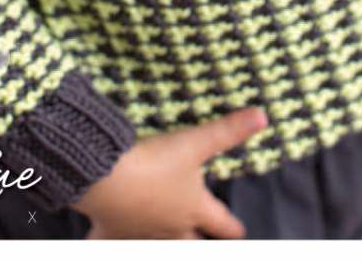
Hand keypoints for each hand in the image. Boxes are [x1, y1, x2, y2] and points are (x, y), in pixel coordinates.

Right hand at [70, 105, 267, 238]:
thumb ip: (228, 131)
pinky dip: (105, 241)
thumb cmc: (155, 162)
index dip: (231, 225)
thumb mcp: (196, 142)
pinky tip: (99, 239)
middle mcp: (170, 225)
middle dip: (195, 241)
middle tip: (199, 242)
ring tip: (157, 239)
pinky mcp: (110, 229)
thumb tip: (262, 117)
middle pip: (188, 242)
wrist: (108, 177)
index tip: (240, 231)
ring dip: (157, 242)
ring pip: (153, 244)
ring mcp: (140, 231)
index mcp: (193, 207)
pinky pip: (108, 241)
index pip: (220, 221)